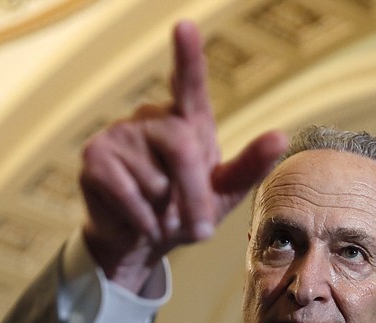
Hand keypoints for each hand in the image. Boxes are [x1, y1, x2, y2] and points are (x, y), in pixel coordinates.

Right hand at [79, 21, 286, 292]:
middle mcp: (151, 118)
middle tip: (201, 231)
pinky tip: (142, 222)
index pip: (190, 83)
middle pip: (182, 149)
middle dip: (194, 196)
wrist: (143, 242)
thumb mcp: (224, 192)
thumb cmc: (186, 211)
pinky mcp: (94, 158)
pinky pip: (129, 194)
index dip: (188, 57)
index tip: (184, 27)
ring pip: (155, 180)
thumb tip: (280, 136)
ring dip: (167, 213)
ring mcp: (119, 134)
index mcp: (187, 120)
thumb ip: (250, 166)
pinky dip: (144, 221)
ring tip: (161, 215)